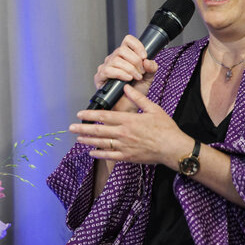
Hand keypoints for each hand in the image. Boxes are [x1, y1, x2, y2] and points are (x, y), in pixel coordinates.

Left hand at [71, 84, 191, 167]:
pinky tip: (91, 152)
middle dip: (83, 128)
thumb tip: (126, 87)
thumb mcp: (153, 109)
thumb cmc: (165, 128)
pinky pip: (109, 155)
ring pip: (101, 143)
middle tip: (71, 127)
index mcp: (128, 120)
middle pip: (98, 130)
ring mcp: (124, 146)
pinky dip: (99, 154)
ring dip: (87, 141)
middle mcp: (123, 133)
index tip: (80, 114)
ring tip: (78, 138)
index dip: (90, 115)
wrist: (173, 148)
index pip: (104, 116)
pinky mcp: (127, 157)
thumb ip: (138, 98)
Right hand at [95, 35, 158, 112]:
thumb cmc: (136, 92)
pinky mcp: (100, 77)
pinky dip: (120, 74)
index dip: (137, 45)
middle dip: (135, 61)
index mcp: (125, 56)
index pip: (128, 40)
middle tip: (141, 72)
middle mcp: (114, 59)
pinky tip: (127, 79)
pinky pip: (108, 70)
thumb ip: (151, 68)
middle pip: (122, 50)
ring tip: (136, 78)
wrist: (129, 107)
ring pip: (116, 60)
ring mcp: (105, 67)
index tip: (144, 56)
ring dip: (129, 69)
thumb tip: (147, 61)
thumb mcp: (148, 78)